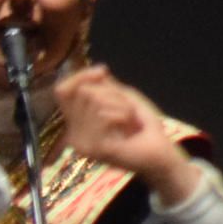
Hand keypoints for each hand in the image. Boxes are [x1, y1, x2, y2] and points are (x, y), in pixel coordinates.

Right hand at [55, 66, 198, 201]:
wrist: (160, 153)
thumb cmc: (144, 128)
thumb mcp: (124, 98)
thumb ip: (107, 85)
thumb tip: (98, 70)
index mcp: (76, 123)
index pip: (61, 91)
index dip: (79, 77)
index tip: (103, 72)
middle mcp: (74, 135)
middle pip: (83, 91)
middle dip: (112, 94)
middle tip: (127, 111)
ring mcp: (82, 144)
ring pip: (94, 100)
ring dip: (121, 105)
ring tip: (129, 122)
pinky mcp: (95, 149)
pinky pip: (104, 116)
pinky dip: (123, 115)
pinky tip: (129, 130)